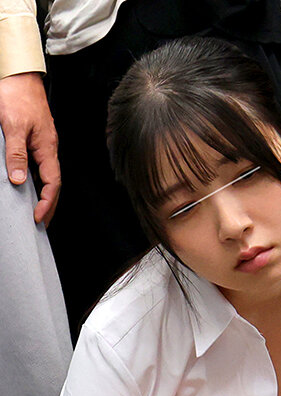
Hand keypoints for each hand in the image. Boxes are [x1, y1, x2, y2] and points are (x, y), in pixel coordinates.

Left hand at [0, 72, 59, 224]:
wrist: (19, 73)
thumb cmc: (18, 95)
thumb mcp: (13, 126)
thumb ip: (16, 154)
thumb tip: (18, 181)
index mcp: (47, 148)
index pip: (52, 184)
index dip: (47, 203)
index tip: (38, 218)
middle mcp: (48, 148)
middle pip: (53, 184)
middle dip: (49, 205)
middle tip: (41, 222)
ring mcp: (42, 144)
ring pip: (47, 176)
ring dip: (44, 194)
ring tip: (36, 209)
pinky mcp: (35, 139)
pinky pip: (39, 166)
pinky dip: (37, 181)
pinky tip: (29, 185)